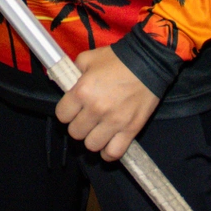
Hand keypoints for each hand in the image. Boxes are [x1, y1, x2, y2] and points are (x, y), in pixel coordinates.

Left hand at [55, 46, 159, 161]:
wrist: (148, 61)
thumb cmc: (117, 58)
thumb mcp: (88, 57)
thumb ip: (74, 72)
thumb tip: (68, 85)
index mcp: (82, 91)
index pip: (62, 115)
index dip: (67, 111)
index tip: (74, 108)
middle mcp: (95, 110)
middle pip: (75, 132)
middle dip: (78, 124)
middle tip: (87, 116)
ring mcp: (113, 122)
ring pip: (91, 145)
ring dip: (92, 138)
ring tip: (98, 128)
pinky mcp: (130, 130)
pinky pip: (113, 153)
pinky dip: (108, 152)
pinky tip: (108, 143)